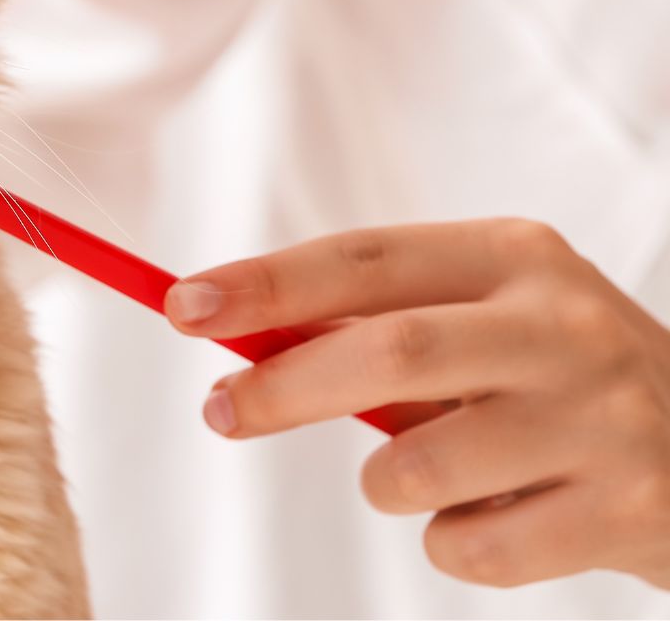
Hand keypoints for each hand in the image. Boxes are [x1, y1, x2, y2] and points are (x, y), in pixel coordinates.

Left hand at [165, 218, 669, 588]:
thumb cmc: (559, 382)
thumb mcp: (486, 320)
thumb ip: (377, 322)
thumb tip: (234, 332)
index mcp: (517, 257)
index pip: (366, 259)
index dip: (266, 284)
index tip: (183, 305)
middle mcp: (565, 326)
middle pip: (389, 352)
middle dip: (284, 387)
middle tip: (221, 411)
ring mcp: (602, 419)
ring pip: (420, 466)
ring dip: (384, 482)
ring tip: (421, 474)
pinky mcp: (623, 511)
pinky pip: (473, 548)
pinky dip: (454, 544)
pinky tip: (503, 516)